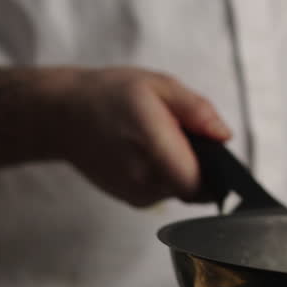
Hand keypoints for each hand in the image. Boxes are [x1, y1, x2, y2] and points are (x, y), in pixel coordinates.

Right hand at [41, 67, 231, 206]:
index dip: (216, 172)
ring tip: (162, 141)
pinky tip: (150, 153)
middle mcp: (142, 176)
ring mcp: (135, 193)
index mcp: (151, 142)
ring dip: (183, 170)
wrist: (62, 116)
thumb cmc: (110, 95)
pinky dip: (168, 176)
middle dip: (201, 165)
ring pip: (182, 191)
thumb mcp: (159, 85)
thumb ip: (196, 110)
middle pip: (195, 187)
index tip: (212, 151)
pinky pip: (166, 193)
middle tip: (185, 137)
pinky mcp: (132, 200)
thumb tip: (224, 136)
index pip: (197, 181)